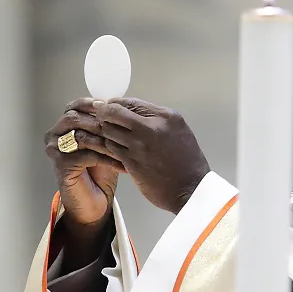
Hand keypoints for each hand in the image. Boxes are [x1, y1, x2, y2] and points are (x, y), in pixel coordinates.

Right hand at [44, 98, 125, 230]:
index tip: (113, 107)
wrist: (94, 202)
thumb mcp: (105, 143)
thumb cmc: (100, 172)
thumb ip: (107, 126)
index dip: (93, 104)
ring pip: (80, 136)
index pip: (74, 106)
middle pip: (74, 118)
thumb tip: (119, 105)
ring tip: (126, 145)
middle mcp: (54, 135)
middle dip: (100, 121)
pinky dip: (107, 159)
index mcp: (63, 126)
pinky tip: (122, 164)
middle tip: (121, 127)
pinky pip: (86, 155)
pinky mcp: (60, 165)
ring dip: (105, 140)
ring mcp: (55, 150)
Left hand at [92, 98, 210, 213]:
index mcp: (166, 117)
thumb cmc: (187, 162)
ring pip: (109, 130)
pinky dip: (109, 146)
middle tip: (102, 119)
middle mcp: (151, 127)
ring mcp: (140, 145)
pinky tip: (113, 148)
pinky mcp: (131, 161)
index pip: (132, 102)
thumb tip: (133, 112)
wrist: (190, 189)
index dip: (116, 103)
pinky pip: (111, 147)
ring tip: (109, 135)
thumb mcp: (179, 131)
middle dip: (105, 114)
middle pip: (115, 112)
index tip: (110, 107)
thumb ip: (158, 119)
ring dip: (106, 131)